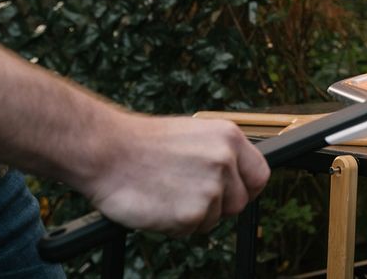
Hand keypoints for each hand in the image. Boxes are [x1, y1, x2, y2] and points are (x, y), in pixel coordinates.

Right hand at [80, 113, 270, 234]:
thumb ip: (221, 156)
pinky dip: (174, 225)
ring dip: (193, 215)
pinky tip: (158, 205)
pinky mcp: (191, 213)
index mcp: (229, 137)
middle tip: (187, 196)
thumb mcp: (195, 136)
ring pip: (214, 219)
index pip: (259, 175)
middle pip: (239, 203)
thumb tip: (237, 180)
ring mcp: (211, 188)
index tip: (234, 196)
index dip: (247, 190)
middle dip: (218, 207)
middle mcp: (225, 161)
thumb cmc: (145, 144)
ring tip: (166, 194)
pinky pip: (191, 230)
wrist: (107, 151)